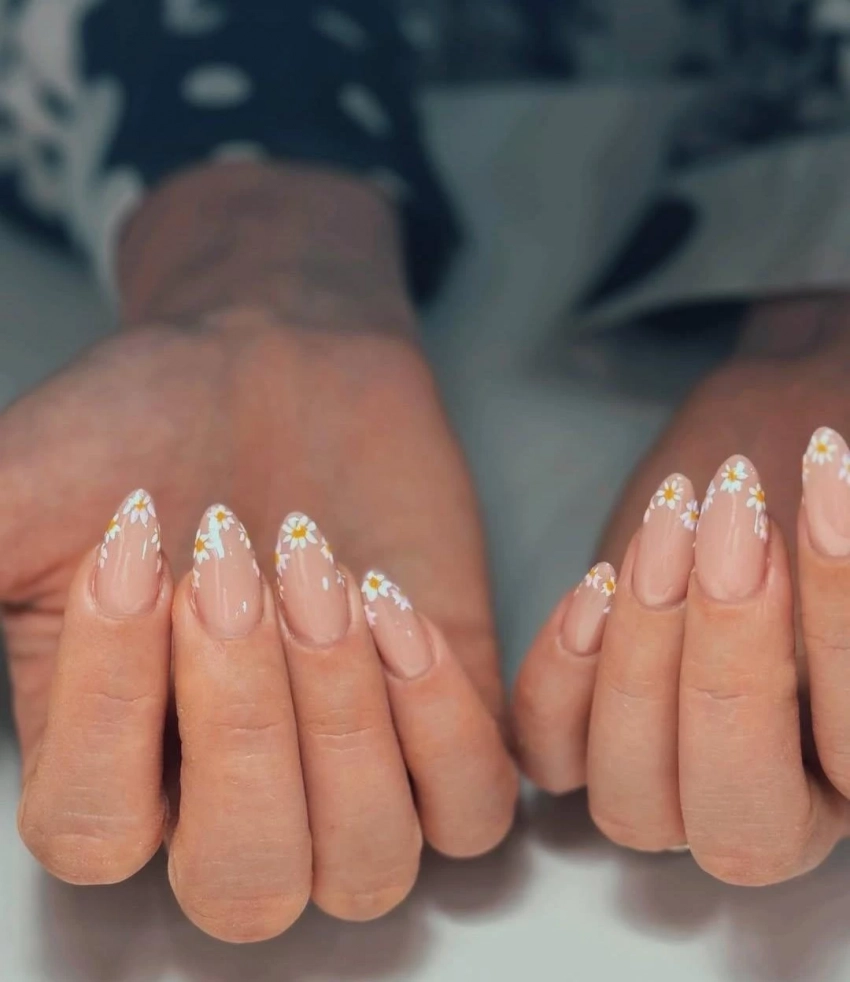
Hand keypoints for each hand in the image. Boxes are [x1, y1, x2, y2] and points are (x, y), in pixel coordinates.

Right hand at [6, 163, 516, 941]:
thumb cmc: (150, 423)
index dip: (113, 704)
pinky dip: (445, 722)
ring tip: (326, 577)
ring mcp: (347, 767)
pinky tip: (399, 605)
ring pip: (365, 867)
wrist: (280, 363)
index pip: (97, 831)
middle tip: (235, 567)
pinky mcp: (440, 725)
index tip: (134, 543)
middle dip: (244, 725)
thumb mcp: (22, 487)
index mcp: (112, 758)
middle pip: (248, 881)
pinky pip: (470, 810)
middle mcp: (231, 788)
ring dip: (348, 722)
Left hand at [511, 310, 849, 884]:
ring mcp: (665, 791)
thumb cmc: (803, 479)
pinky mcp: (584, 743)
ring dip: (641, 658)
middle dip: (732, 660)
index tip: (826, 480)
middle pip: (742, 814)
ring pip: (634, 799)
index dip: (838, 611)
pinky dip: (561, 680)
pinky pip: (551, 755)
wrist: (745, 478)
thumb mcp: (833, 510)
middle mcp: (766, 809)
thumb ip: (833, 559)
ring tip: (669, 524)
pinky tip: (598, 582)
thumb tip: (834, 511)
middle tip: (733, 520)